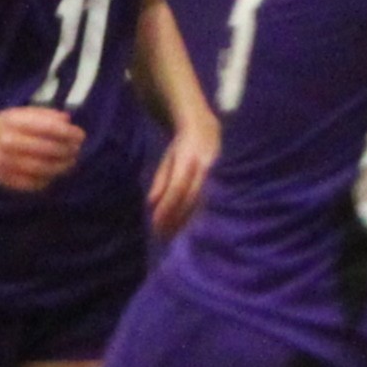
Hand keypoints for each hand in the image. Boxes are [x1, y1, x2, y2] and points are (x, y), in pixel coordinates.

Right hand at [0, 105, 84, 191]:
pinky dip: (46, 180)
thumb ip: (44, 115)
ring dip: (61, 167)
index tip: (81, 135)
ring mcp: (5, 162)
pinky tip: (53, 174)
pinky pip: (30, 183)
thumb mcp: (20, 113)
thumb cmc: (2, 125)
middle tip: (77, 151)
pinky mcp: (3, 178)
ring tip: (70, 163)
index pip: (48, 128)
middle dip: (68, 151)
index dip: (69, 133)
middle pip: (48, 149)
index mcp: (14, 122)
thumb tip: (68, 121)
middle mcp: (8, 142)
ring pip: (42, 168)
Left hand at [147, 114, 219, 235]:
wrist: (207, 130)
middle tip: (161, 235)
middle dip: (174, 218)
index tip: (155, 223)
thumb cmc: (182, 146)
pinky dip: (191, 217)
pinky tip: (182, 228)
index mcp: (189, 159)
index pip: (177, 187)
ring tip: (169, 236)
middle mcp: (202, 168)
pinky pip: (202, 203)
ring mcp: (211, 176)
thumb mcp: (168, 159)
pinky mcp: (215, 182)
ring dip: (183, 221)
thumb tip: (151, 203)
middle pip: (188, 199)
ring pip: (197, 203)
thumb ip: (161, 180)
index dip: (167, 206)